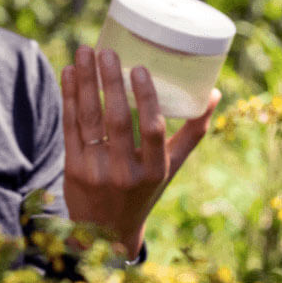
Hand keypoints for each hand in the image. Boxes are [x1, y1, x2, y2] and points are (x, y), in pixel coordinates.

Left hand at [61, 47, 217, 255]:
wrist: (103, 232)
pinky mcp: (71, 168)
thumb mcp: (169, 167)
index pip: (152, 130)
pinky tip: (69, 75)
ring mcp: (94, 171)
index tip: (139, 68)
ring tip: (83, 53)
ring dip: (83, 84)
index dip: (145, 98)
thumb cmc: (142, 190)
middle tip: (105, 51)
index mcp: (154, 171)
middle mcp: (124, 172)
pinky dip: (68, 99)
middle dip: (109, 82)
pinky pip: (69, 127)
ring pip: (87, 120)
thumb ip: (191, 133)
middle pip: (116, 120)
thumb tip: (213, 93)